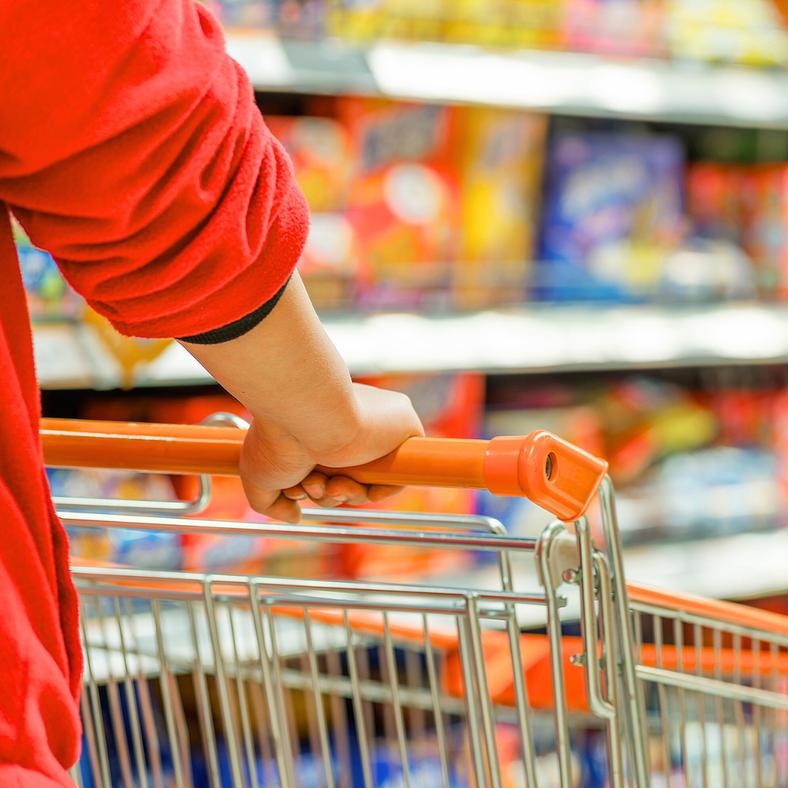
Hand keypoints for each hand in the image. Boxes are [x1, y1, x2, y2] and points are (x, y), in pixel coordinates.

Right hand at [239, 383, 423, 521]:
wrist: (308, 413)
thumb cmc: (278, 438)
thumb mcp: (259, 476)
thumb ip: (271, 503)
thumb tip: (294, 516)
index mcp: (319, 429)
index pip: (325, 471)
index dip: (312, 489)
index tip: (296, 489)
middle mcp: (347, 426)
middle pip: (345, 480)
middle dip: (326, 494)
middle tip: (310, 485)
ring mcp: (375, 428)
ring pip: (369, 482)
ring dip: (345, 495)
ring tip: (325, 482)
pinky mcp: (403, 427)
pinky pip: (400, 474)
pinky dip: (381, 490)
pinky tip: (358, 486)